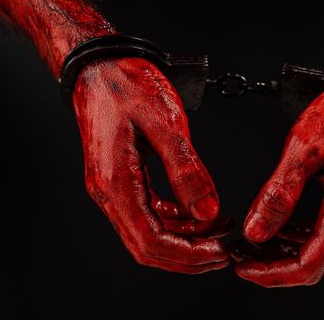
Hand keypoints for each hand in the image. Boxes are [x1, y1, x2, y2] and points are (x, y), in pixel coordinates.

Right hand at [72, 57, 229, 273]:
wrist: (100, 66)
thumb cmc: (126, 84)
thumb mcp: (165, 121)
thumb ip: (186, 169)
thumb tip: (208, 211)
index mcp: (115, 182)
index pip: (151, 242)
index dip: (188, 255)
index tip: (220, 252)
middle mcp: (108, 192)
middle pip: (147, 248)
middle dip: (188, 256)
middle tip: (224, 249)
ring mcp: (111, 188)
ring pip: (147, 234)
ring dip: (183, 240)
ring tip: (218, 229)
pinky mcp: (119, 179)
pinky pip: (146, 214)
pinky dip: (173, 221)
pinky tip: (195, 212)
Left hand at [235, 80, 323, 286]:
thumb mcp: (304, 147)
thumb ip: (279, 194)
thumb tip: (257, 230)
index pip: (309, 264)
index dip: (272, 274)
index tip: (245, 269)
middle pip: (316, 264)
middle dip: (276, 266)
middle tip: (244, 257)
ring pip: (322, 251)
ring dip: (287, 252)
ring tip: (256, 241)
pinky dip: (302, 236)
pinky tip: (282, 226)